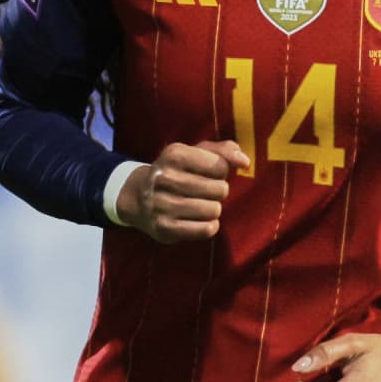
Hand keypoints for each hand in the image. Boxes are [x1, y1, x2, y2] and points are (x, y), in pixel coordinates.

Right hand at [115, 140, 252, 242]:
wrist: (136, 197)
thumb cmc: (175, 172)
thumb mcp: (193, 153)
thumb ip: (222, 151)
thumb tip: (244, 162)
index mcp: (174, 154)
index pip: (220, 166)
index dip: (221, 171)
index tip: (208, 173)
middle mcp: (165, 178)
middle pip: (220, 189)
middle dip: (217, 191)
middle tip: (204, 192)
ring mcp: (162, 204)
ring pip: (214, 210)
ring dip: (212, 209)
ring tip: (200, 205)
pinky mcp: (164, 228)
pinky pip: (206, 230)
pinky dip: (208, 226)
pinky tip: (199, 220)